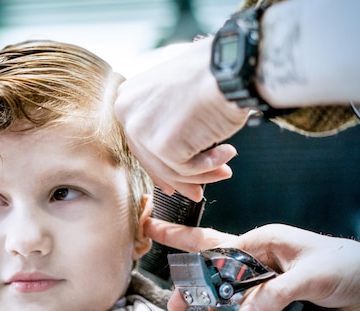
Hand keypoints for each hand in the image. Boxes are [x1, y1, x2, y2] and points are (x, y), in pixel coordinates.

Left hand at [114, 37, 246, 200]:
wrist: (232, 69)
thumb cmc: (214, 72)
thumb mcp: (176, 89)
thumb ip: (165, 115)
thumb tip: (171, 150)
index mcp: (128, 96)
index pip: (139, 142)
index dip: (158, 166)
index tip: (173, 182)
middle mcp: (127, 112)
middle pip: (151, 159)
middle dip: (180, 179)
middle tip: (198, 192)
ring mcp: (141, 129)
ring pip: (170, 168)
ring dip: (201, 174)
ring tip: (225, 169)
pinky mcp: (161, 146)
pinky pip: (187, 169)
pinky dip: (210, 165)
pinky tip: (228, 152)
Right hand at [146, 219, 359, 310]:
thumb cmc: (348, 268)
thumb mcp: (310, 277)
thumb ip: (273, 295)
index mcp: (263, 242)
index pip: (213, 244)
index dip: (181, 243)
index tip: (151, 231)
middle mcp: (260, 262)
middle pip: (216, 276)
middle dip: (200, 297)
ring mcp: (268, 285)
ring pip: (234, 305)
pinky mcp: (279, 306)